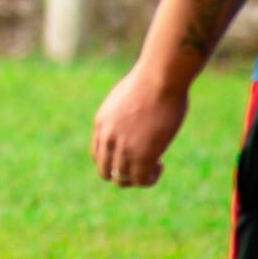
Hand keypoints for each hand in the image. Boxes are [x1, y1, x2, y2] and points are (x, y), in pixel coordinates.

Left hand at [89, 64, 187, 188]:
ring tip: (154, 165)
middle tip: (142, 165)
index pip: (98, 154)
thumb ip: (125, 115)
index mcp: (101, 123)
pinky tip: (160, 165)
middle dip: (122, 173)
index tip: (132, 154)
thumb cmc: (150, 81)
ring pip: (122, 179)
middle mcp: (107, 138)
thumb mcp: (127, 99)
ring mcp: (123, 148)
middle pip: (105, 171)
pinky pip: (141, 180)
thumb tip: (136, 122)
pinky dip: (150, 179)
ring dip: (138, 177)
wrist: (159, 78)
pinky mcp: (142, 155)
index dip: (114, 160)